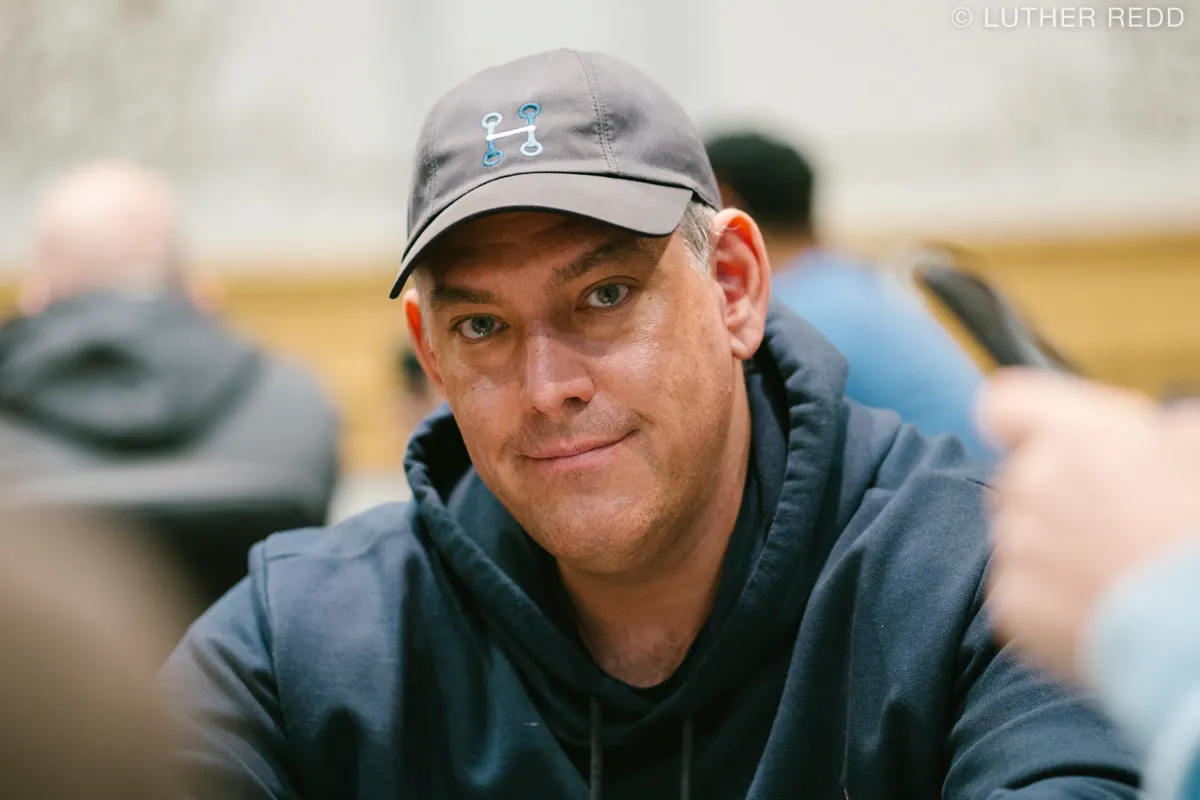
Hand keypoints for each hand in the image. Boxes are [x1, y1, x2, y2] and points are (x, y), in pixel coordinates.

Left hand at [977, 369, 1199, 682]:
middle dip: (1057, 497)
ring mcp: (1017, 546)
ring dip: (1053, 550)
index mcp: (1074, 438)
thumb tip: (1160, 436)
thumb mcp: (1196, 454)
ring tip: (1115, 572)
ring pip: (1019, 537)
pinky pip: (1018, 590)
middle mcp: (1032, 485)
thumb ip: (1159, 433)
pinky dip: (1049, 601)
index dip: (1022, 421)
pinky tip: (1099, 608)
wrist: (1197, 625)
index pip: (1005, 407)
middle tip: (1115, 526)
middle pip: (1020, 479)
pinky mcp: (1011, 603)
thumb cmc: (1197, 536)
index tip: (1047, 441)